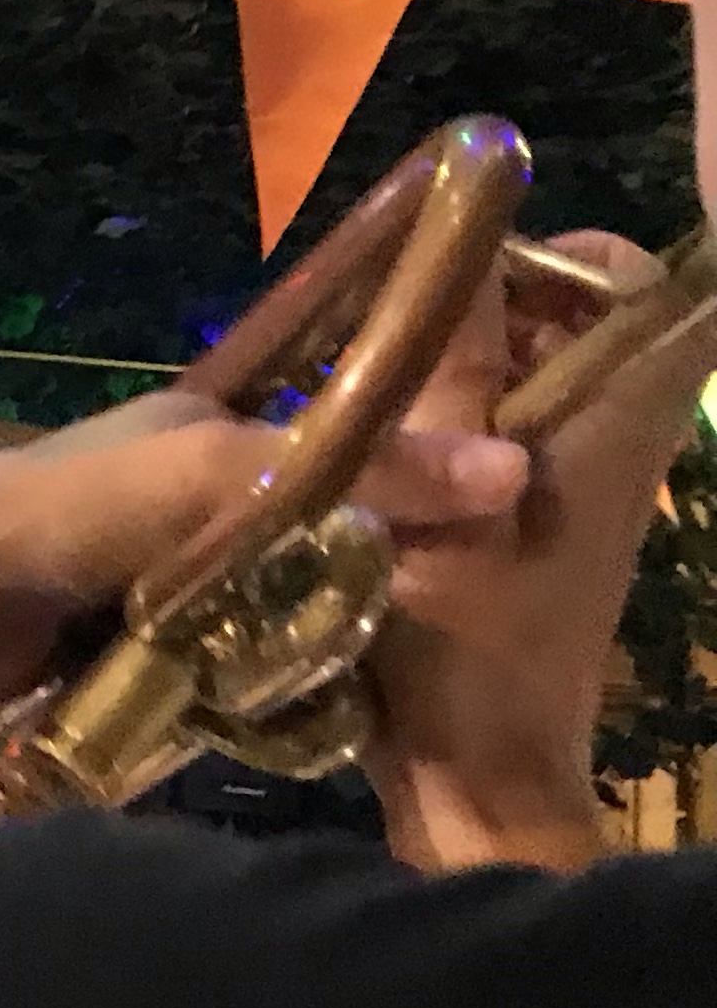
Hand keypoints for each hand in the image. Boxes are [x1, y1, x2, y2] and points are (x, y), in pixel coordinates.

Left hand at [0, 386, 527, 728]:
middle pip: (298, 534)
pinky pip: (217, 672)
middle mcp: (161, 495)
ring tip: (362, 669)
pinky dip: (247, 689)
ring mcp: (137, 579)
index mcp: (182, 429)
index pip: (322, 441)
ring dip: (301, 639)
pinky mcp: (118, 658)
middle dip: (349, 572)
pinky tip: (287, 708)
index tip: (471, 529)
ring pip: (264, 608)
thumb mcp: (213, 473)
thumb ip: (354, 468)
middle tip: (421, 617)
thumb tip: (513, 472)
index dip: (391, 477)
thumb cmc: (61, 519)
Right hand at [367, 230, 712, 866]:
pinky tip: (370, 441)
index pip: (642, 291)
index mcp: (615, 422)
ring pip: (528, 372)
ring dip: (453, 358)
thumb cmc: (463, 638)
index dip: (570, 256)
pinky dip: (443, 411)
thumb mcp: (435, 494)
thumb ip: (444, 370)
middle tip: (389, 322)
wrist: (476, 773)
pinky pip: (499, 425)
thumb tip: (455, 234)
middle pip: (574, 322)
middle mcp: (613, 439)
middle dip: (485, 300)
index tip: (473, 262)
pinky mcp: (530, 518)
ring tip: (365, 375)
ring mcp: (573, 482)